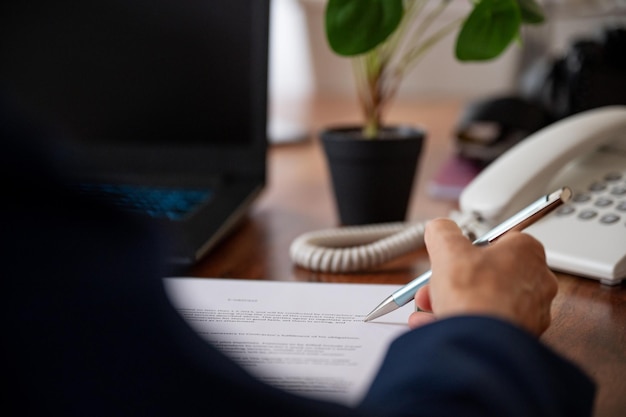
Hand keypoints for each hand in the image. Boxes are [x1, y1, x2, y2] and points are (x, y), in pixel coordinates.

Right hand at [408, 218, 557, 335]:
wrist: (481, 344)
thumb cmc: (475, 296)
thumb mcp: (447, 249)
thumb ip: (442, 231)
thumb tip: (439, 228)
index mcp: (527, 252)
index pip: (499, 239)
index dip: (469, 248)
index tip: (453, 254)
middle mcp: (537, 281)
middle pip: (487, 273)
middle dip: (453, 279)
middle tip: (434, 285)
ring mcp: (531, 312)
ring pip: (485, 300)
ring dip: (452, 302)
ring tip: (427, 309)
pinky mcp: (520, 336)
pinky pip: (486, 324)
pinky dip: (461, 323)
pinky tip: (434, 324)